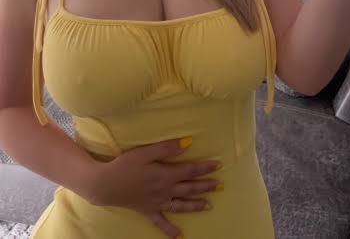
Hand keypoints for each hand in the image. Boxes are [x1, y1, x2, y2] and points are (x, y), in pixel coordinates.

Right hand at [86, 138, 222, 238]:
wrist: (106, 185)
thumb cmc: (125, 165)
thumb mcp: (145, 152)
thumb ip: (167, 148)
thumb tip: (187, 144)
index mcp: (165, 175)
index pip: (190, 170)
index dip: (205, 168)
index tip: (218, 165)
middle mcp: (165, 191)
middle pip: (189, 188)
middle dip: (206, 186)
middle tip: (220, 185)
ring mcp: (157, 203)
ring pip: (181, 205)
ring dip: (196, 205)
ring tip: (209, 205)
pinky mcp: (148, 211)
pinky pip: (161, 223)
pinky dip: (170, 231)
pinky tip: (179, 236)